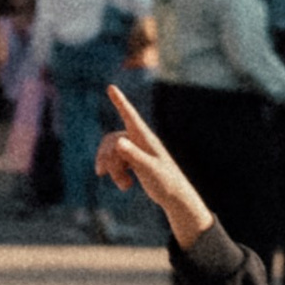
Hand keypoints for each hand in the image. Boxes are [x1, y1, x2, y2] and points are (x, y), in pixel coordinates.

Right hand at [97, 87, 212, 244]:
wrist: (175, 196)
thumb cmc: (166, 182)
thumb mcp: (148, 169)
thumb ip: (134, 155)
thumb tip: (118, 142)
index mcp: (145, 138)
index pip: (130, 116)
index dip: (120, 102)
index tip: (111, 87)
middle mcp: (140, 141)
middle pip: (113, 141)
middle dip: (109, 160)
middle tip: (114, 180)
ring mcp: (137, 150)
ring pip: (112, 152)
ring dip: (113, 169)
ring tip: (125, 187)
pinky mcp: (135, 160)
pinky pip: (115, 159)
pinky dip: (115, 172)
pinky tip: (125, 185)